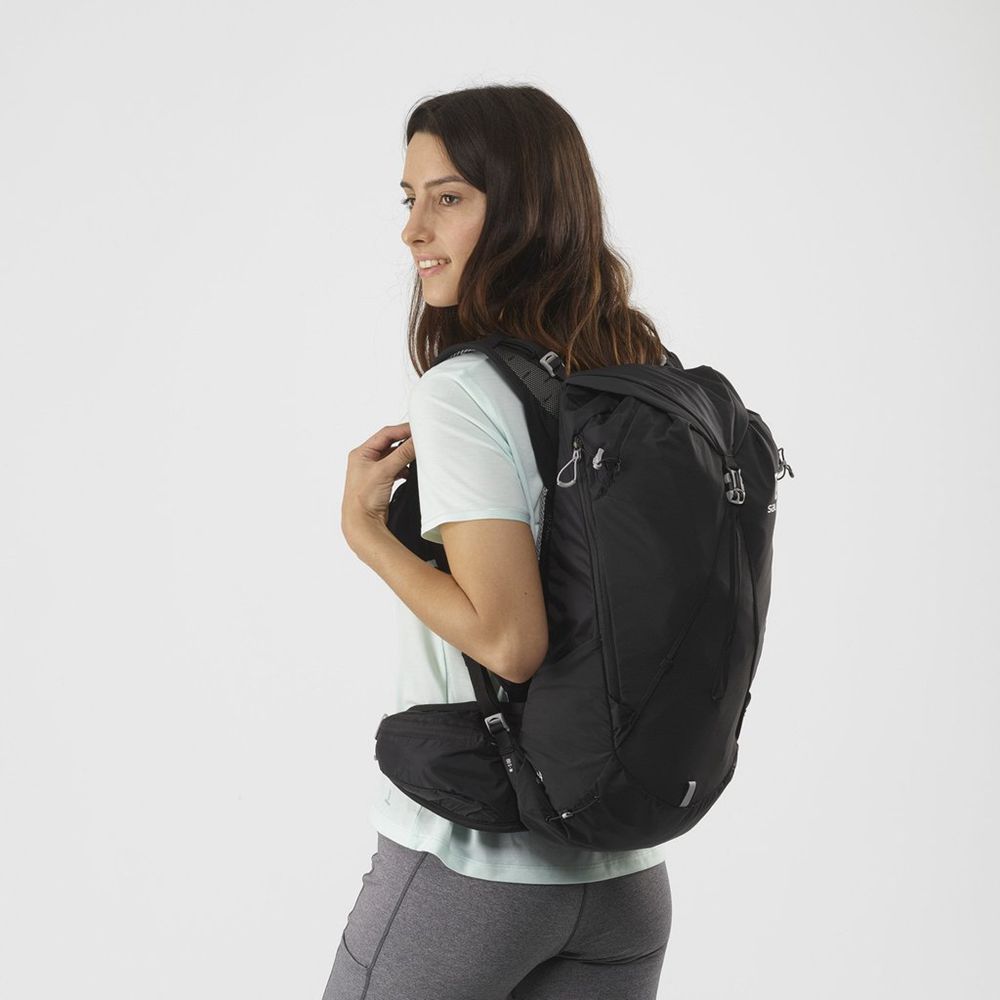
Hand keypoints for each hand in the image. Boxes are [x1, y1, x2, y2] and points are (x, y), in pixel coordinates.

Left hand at [342, 422, 414, 547]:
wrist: (362, 523)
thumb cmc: (363, 499)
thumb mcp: (384, 471)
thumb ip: (402, 454)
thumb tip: (416, 441)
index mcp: (361, 453)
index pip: (386, 434)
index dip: (403, 430)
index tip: (419, 429)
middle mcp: (366, 460)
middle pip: (390, 443)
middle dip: (406, 442)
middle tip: (421, 440)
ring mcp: (373, 471)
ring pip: (394, 456)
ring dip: (406, 456)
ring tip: (418, 455)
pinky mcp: (381, 481)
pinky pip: (396, 468)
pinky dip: (405, 468)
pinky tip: (411, 471)